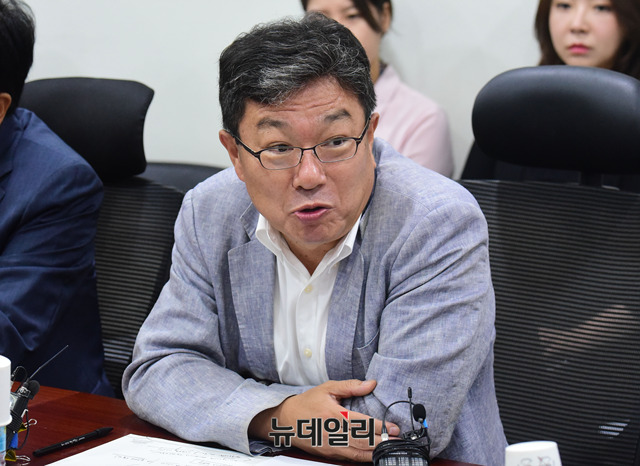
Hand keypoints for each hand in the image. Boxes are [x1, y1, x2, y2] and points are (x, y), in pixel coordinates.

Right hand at [249, 379, 398, 461]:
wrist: (287, 420)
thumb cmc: (307, 402)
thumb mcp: (328, 388)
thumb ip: (350, 386)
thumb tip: (371, 383)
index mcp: (334, 415)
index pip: (362, 424)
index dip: (380, 427)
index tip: (394, 427)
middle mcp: (333, 433)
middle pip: (363, 442)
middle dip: (382, 442)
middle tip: (398, 440)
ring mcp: (331, 447)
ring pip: (358, 454)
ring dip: (376, 452)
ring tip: (391, 449)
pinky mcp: (329, 454)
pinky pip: (350, 459)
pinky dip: (364, 458)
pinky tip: (374, 455)